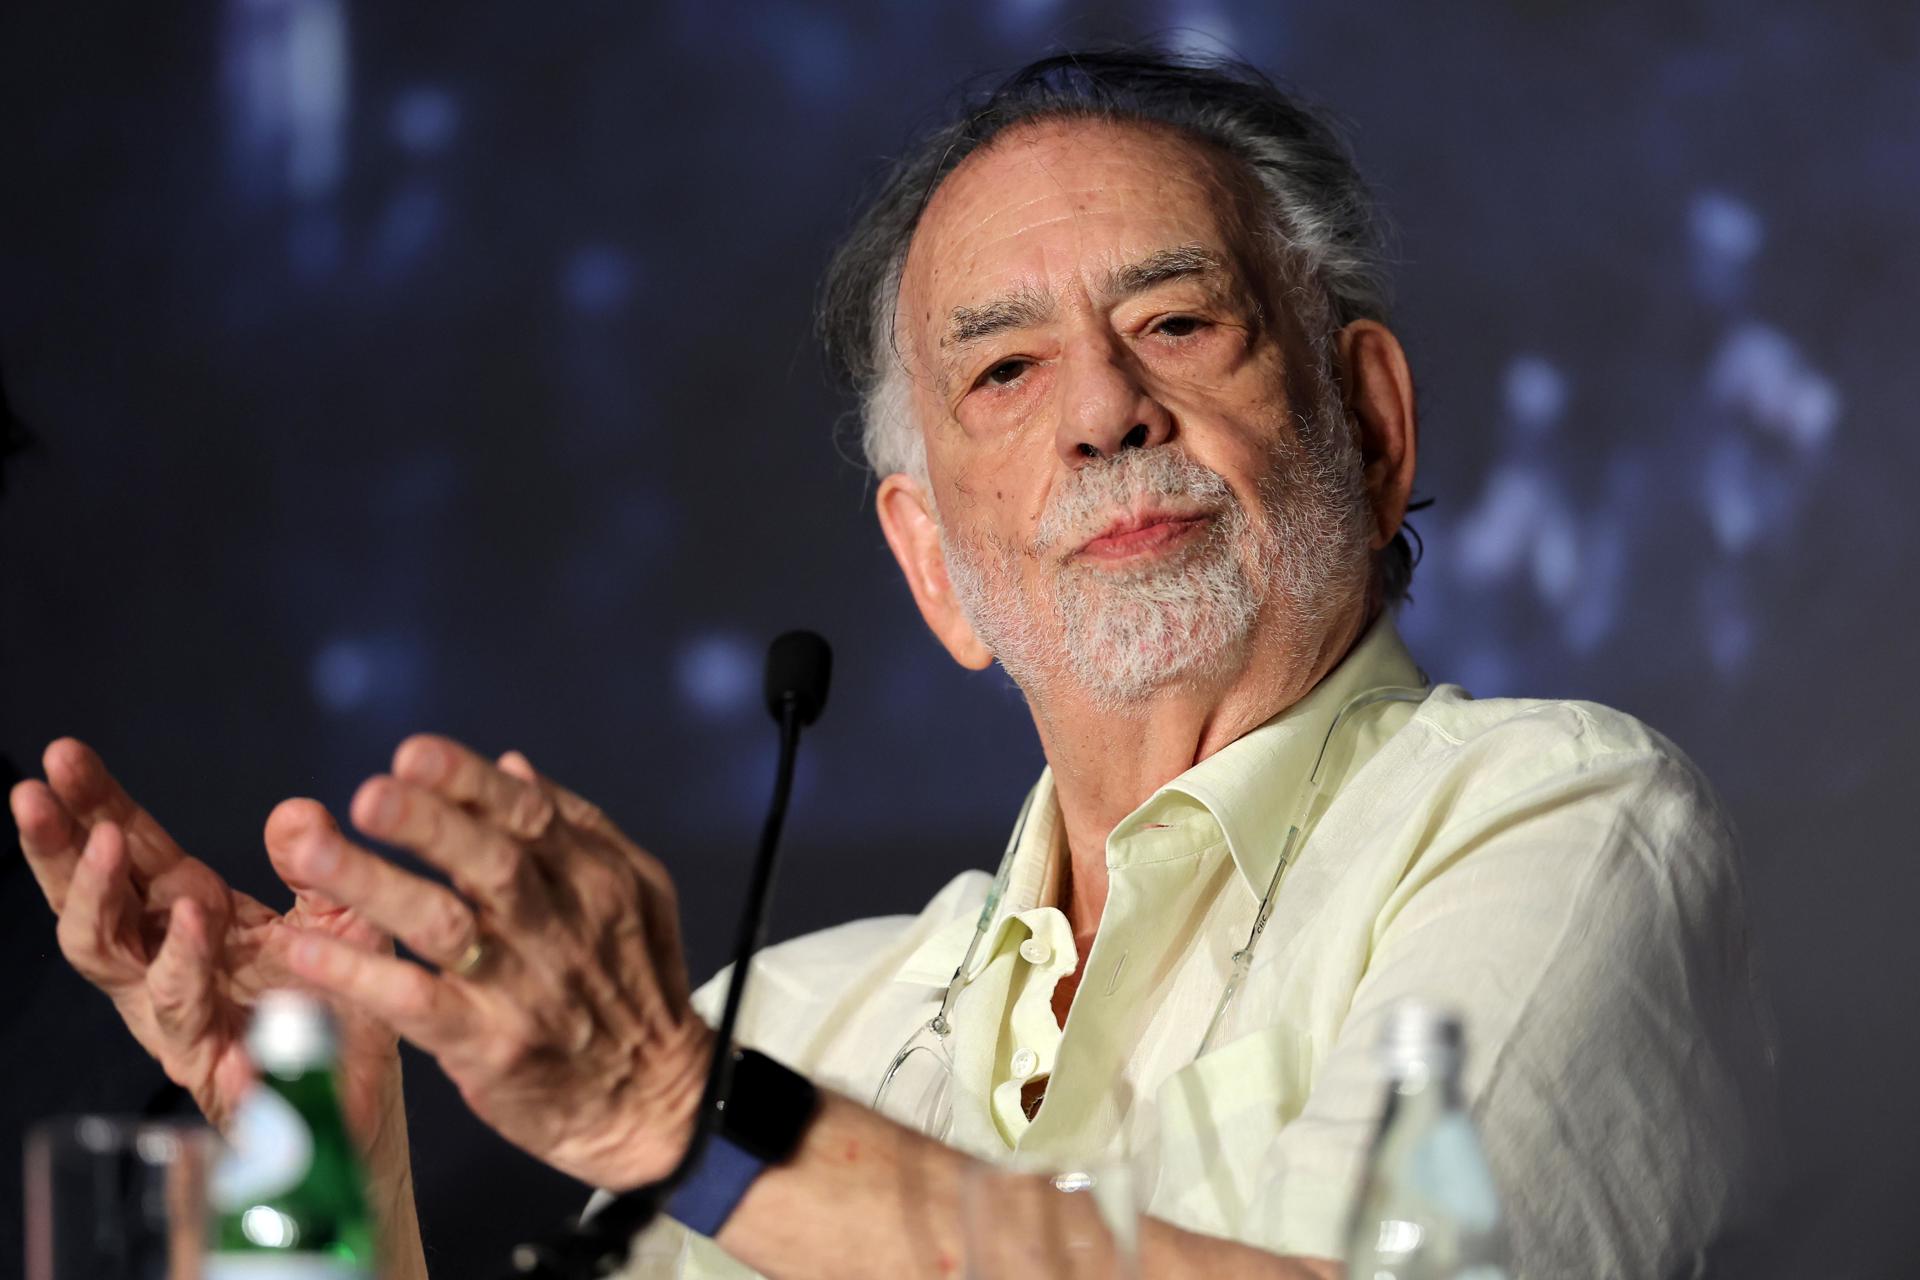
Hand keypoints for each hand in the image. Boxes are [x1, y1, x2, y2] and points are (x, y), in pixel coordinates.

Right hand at [9, 739, 401, 1141]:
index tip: (64, 755)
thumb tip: (291, 812)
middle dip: (60, 856)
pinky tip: (214, 973)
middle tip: (38, 799)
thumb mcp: (342, 914)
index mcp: (192, 918)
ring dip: (120, 919)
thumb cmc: (345, 1001)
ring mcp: (183, 1026)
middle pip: (93, 909)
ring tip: (153, 877)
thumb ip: (316, 864)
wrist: (367, 1097)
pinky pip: (202, 1048)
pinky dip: (199, 1005)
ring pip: (124, 974)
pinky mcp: (220, 1081)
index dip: (95, 806)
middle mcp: (167, 970)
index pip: (128, 855)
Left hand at [281, 734, 711, 1189]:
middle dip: (426, 822)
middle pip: (489, 862)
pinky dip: (355, 973)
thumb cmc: (637, 986)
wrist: (656, 1101)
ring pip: (442, 926)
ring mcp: (523, 987)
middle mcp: (560, 924)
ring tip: (308, 849)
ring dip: (373, 884)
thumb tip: (510, 765)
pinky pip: (413, 1002)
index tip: (412, 753)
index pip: (529, 815)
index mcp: (593, 877)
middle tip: (367, 793)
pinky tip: (301, 948)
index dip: (469, 781)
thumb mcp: (637, 891)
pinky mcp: (490, 1045)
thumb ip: (576, 825)